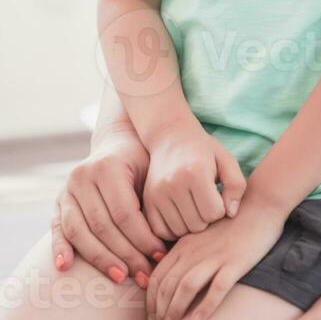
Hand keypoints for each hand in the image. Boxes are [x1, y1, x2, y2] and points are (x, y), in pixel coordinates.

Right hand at [51, 123, 167, 286]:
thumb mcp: (151, 171)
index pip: (124, 213)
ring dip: (101, 259)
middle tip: (145, 274)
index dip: (142, 238)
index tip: (159, 256)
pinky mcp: (58, 201)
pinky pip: (57, 228)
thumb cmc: (142, 161)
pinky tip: (66, 267)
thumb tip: (164, 248)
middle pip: (103, 226)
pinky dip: (60, 248)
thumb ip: (152, 202)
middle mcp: (83, 176)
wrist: (118, 142)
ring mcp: (67, 189)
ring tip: (121, 277)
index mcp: (108, 166)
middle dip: (126, 254)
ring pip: (80, 232)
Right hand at [143, 121, 246, 240]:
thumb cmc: (204, 150)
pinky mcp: (148, 201)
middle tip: (206, 202)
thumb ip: (236, 185)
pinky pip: (161, 231)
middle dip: (206, 218)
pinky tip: (181, 214)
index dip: (221, 208)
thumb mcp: (226, 160)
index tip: (217, 196)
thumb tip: (231, 213)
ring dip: (190, 225)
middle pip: (197, 225)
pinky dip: (173, 229)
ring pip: (180, 231)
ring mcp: (157, 193)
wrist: (171, 137)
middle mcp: (174, 184)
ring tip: (194, 207)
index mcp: (196, 173)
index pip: (214, 213)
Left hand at [145, 190, 285, 319]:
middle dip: (159, 310)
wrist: (261, 204)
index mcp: (185, 243)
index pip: (158, 276)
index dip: (151, 300)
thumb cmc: (232, 223)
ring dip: (176, 312)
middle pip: (168, 285)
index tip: (152, 315)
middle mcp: (196, 250)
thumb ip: (187, 252)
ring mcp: (215, 256)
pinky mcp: (235, 262)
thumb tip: (173, 280)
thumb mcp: (203, 235)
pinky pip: (215, 289)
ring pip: (185, 288)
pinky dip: (204, 309)